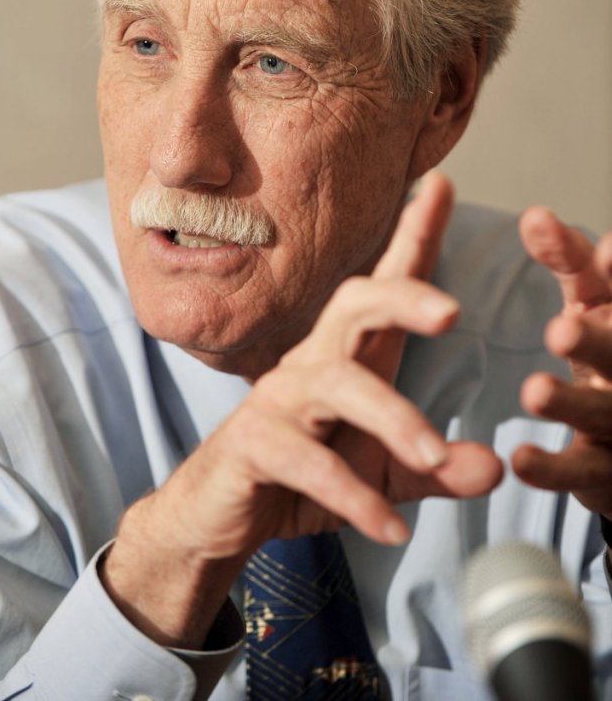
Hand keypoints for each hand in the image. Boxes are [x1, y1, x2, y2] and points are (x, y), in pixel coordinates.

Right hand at [103, 172, 501, 645]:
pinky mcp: (253, 444)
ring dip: (392, 419)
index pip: (382, 289)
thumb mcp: (381, 475)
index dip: (413, 238)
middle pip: (354, 304)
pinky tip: (391, 529)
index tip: (443, 186)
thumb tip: (495, 465)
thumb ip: (434, 469)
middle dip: (402, 296)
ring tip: (435, 457)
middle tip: (453, 311)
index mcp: (347, 359)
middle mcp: (312, 365)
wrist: (219, 519)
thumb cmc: (301, 478)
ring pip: (335, 383)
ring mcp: (278, 400)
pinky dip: (354, 496)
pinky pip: (306, 460)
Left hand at [513, 208, 611, 518]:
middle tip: (560, 330)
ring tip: (534, 393)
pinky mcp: (607, 471)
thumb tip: (536, 215)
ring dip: (570, 404)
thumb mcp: (594, 301)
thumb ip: (568, 260)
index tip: (607, 251)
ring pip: (602, 412)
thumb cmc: (608, 352)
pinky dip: (552, 468)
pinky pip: (581, 471)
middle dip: (595, 343)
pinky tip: (520, 459)